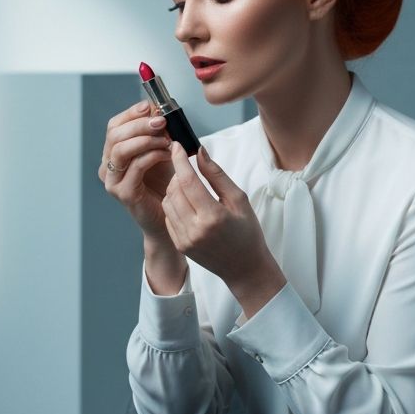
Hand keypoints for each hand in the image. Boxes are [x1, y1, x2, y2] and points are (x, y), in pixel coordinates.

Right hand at [98, 101, 175, 242]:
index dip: (131, 114)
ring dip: (146, 140)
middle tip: (162, 122)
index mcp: (114, 153)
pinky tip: (168, 154)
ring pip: (121, 150)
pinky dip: (153, 155)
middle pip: (115, 135)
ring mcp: (113, 181)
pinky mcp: (123, 193)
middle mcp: (108, 166)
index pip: (114, 126)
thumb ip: (157, 131)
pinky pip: (135, 167)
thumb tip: (157, 107)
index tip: (150, 106)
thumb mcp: (161, 150)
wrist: (171, 215)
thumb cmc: (166, 182)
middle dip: (140, 124)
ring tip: (167, 141)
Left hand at [162, 141, 276, 287]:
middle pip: (174, 190)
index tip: (177, 146)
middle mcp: (195, 230)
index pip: (188, 181)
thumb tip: (199, 153)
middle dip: (178, 173)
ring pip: (168, 202)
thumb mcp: (239, 199)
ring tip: (188, 185)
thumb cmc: (247, 232)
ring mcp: (185, 240)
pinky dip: (174, 204)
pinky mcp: (180, 245)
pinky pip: (169, 216)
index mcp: (213, 217)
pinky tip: (188, 203)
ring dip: (174, 188)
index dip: (180, 160)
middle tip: (187, 167)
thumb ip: (217, 175)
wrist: (244, 267)